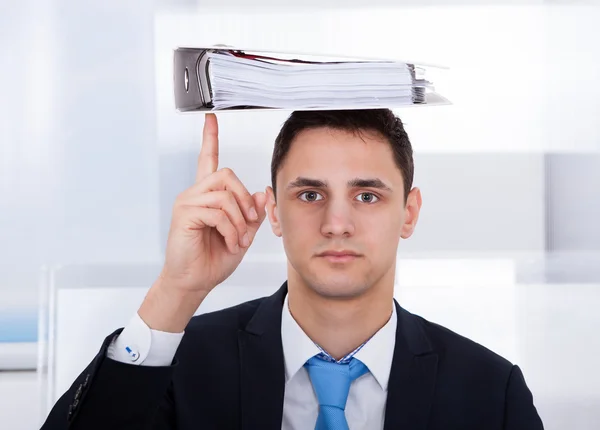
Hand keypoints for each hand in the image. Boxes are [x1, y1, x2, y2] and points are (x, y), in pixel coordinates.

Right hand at [140, 114, 267, 331]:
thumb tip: (262, 193)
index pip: (208, 160)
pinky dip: (232, 230)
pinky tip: (231, 243)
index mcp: (208, 196)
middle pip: (227, 175)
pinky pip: (218, 212)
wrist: (194, 281)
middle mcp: (195, 194)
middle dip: (245, 199)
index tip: (210, 119)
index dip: (210, 138)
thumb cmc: (213, 259)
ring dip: (240, 220)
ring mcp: (187, 203)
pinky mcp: (184, 214)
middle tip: (249, 222)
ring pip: (225, 194)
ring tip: (239, 238)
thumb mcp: (242, 234)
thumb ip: (252, 213)